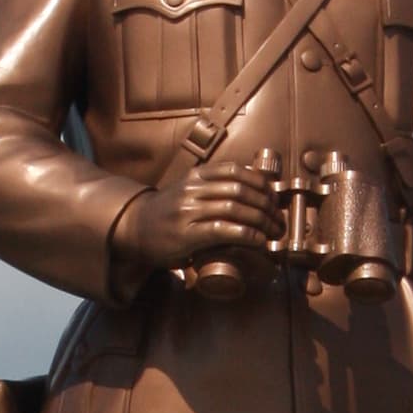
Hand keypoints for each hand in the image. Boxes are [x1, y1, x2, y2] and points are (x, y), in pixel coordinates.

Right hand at [114, 163, 284, 286]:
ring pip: (236, 209)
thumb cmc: (165, 214)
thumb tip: (248, 194)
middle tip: (279, 219)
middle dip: (266, 205)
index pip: (234, 170)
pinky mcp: (188, 235)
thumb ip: (210, 188)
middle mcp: (193, 190)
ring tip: (274, 232)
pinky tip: (259, 241)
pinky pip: (225, 231)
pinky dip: (248, 235)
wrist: (134, 229)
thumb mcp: (185, 191)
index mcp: (195, 177)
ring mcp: (189, 212)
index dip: (259, 181)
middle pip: (240, 190)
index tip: (273, 195)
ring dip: (262, 221)